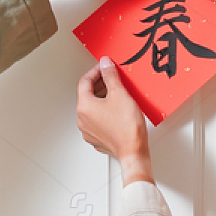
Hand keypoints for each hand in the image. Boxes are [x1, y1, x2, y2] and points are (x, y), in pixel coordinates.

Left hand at [76, 57, 152, 184]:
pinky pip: (98, 120)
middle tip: (113, 79)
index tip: (105, 67)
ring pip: (93, 108)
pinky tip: (118, 111)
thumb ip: (110, 75)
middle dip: (100, 85)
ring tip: (118, 95)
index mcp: (84, 106)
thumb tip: (105, 64)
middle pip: (87, 95)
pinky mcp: (97, 138)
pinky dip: (106, 112)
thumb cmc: (127, 127)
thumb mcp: (120, 93)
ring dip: (103, 99)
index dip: (95, 71)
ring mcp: (88, 131)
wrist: (133, 151)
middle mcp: (82, 119)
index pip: (84, 81)